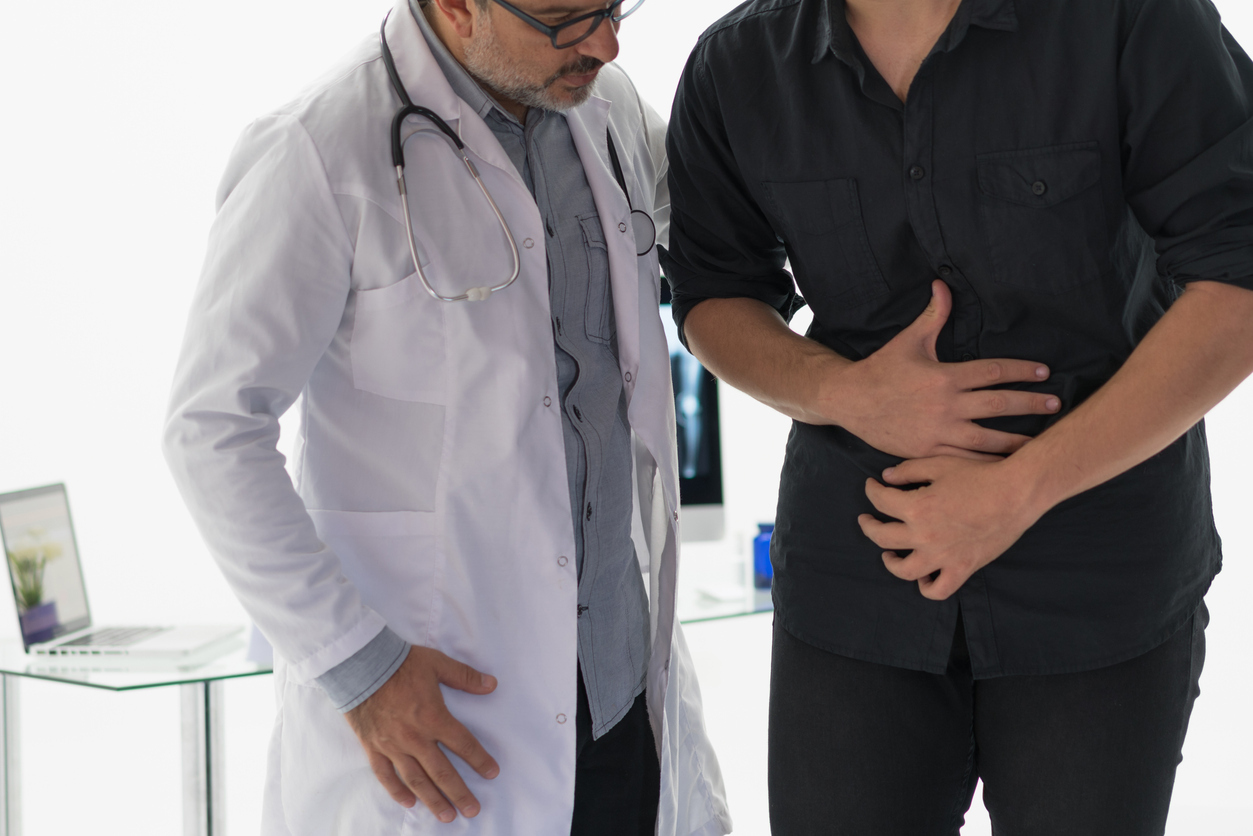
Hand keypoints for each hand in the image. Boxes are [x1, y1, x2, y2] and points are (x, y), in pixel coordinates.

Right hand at [344, 646, 499, 822]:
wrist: (360, 665)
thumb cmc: (400, 663)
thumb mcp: (437, 663)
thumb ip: (465, 677)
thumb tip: (492, 684)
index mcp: (434, 718)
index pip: (463, 744)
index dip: (480, 760)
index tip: (492, 773)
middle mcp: (415, 738)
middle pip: (442, 772)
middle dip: (459, 793)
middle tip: (472, 810)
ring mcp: (393, 746)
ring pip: (416, 780)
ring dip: (433, 800)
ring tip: (446, 816)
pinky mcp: (373, 747)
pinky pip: (386, 775)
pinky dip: (397, 791)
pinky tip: (409, 803)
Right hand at [827, 281, 1058, 459]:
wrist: (850, 400)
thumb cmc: (882, 369)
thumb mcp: (909, 340)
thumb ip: (933, 315)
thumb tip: (942, 285)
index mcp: (945, 376)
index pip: (993, 372)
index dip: (1022, 371)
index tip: (1044, 373)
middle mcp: (946, 405)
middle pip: (998, 405)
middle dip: (1030, 404)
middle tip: (1056, 404)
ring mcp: (938, 431)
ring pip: (987, 439)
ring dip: (1017, 441)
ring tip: (1041, 444)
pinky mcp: (928, 451)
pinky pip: (964, 460)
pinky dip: (987, 465)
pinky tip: (1005, 469)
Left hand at [857, 456, 1041, 599]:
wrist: (1016, 493)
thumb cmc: (980, 474)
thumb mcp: (940, 464)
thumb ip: (908, 470)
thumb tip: (886, 477)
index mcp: (916, 507)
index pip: (880, 501)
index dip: (871, 491)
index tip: (872, 486)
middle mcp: (924, 535)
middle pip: (881, 537)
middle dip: (868, 526)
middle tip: (867, 520)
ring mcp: (943, 556)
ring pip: (903, 570)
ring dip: (890, 562)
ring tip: (888, 552)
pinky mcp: (962, 568)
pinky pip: (939, 589)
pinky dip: (926, 586)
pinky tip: (922, 576)